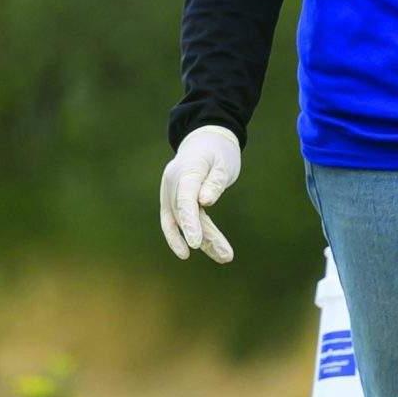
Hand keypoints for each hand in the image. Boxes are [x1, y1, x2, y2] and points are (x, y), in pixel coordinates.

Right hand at [157, 125, 241, 263]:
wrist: (205, 140)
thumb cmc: (218, 151)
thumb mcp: (223, 163)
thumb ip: (215, 181)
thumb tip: (204, 202)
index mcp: (186, 170)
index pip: (185, 199)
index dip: (189, 222)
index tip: (195, 243)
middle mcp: (173, 183)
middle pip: (184, 215)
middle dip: (203, 237)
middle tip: (226, 255)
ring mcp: (170, 192)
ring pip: (182, 222)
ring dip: (203, 241)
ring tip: (226, 256)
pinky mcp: (174, 201)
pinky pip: (180, 221)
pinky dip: (192, 235)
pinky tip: (210, 250)